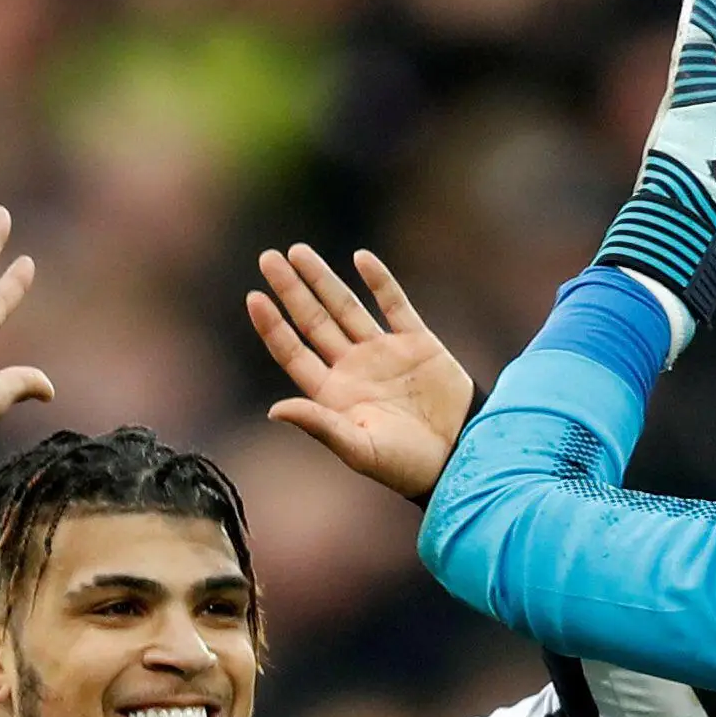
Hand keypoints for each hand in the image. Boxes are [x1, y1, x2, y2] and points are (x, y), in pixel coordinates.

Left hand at [248, 245, 474, 500]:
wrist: (461, 457)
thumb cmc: (405, 465)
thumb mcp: (358, 450)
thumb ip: (319, 425)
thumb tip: (274, 409)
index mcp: (333, 394)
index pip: (293, 352)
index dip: (272, 326)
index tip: (254, 296)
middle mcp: (353, 369)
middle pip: (313, 321)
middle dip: (291, 290)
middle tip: (268, 258)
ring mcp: (384, 353)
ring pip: (346, 307)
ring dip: (323, 279)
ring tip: (298, 251)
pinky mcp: (417, 344)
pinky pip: (395, 305)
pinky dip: (380, 281)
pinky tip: (361, 258)